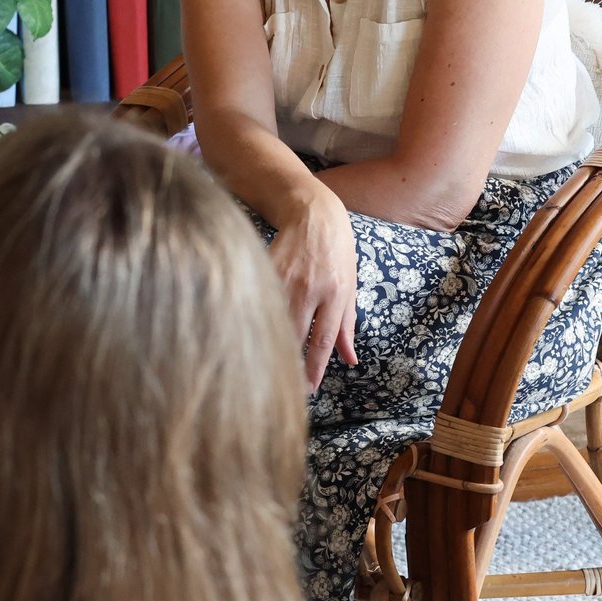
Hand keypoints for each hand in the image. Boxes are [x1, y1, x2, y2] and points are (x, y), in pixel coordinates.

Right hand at [269, 188, 359, 392]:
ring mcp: (285, 277)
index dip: (314, 367)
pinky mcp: (266, 267)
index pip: (323, 339)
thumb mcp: (350, 283)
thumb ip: (347, 324)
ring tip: (265, 367)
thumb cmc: (336, 249)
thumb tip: (350, 360)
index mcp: (335, 292)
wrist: (312, 210)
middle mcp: (310, 287)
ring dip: (271, 344)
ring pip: (274, 320)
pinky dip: (257, 320)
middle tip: (284, 387)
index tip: (308, 389)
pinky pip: (260, 301)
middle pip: (296, 334)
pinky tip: (251, 335)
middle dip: (290, 363)